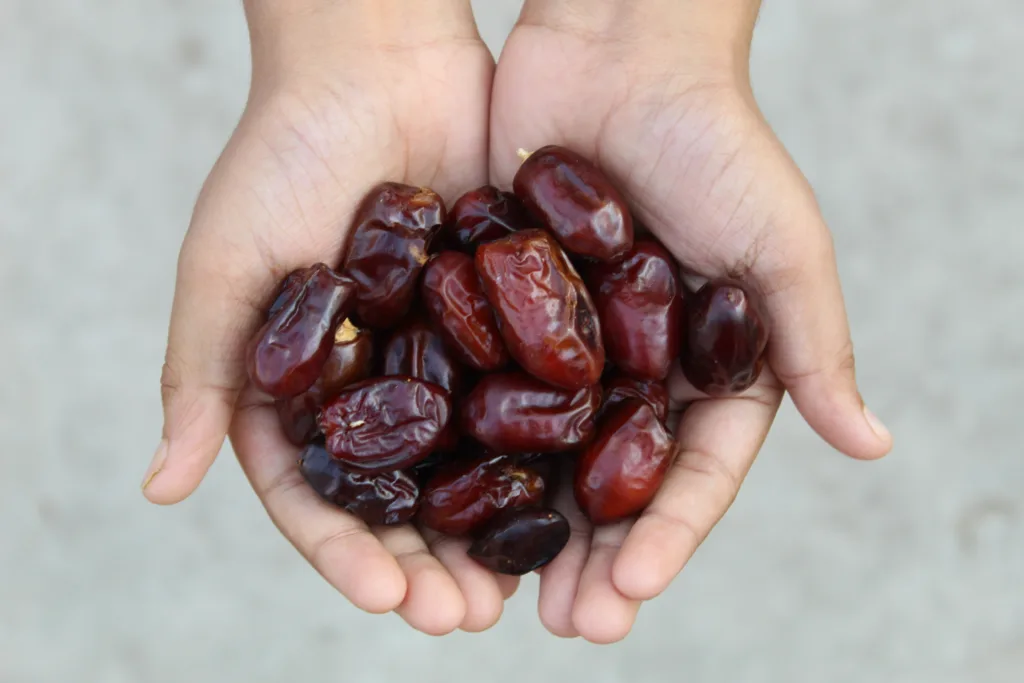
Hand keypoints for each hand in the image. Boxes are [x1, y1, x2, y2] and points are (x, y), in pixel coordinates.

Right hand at [141, 0, 513, 634]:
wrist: (375, 64)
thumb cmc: (282, 158)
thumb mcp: (224, 267)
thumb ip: (200, 375)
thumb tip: (159, 488)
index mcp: (303, 394)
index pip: (319, 497)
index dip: (347, 553)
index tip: (386, 594)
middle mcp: (376, 389)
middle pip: (401, 499)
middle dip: (429, 563)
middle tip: (466, 617)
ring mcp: (444, 359)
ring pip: (471, 467)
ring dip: (492, 532)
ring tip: (520, 588)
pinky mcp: (506, 321)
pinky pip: (527, 397)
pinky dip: (545, 450)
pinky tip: (572, 496)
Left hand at [490, 0, 892, 641]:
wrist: (619, 51)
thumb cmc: (715, 141)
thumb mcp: (780, 243)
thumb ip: (812, 342)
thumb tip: (871, 445)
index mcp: (707, 367)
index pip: (692, 472)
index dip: (667, 536)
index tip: (632, 592)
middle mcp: (635, 367)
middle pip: (612, 481)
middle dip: (593, 555)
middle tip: (565, 622)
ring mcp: (565, 343)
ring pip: (541, 453)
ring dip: (522, 523)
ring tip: (496, 592)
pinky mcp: (501, 309)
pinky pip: (480, 387)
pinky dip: (462, 445)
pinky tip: (435, 499)